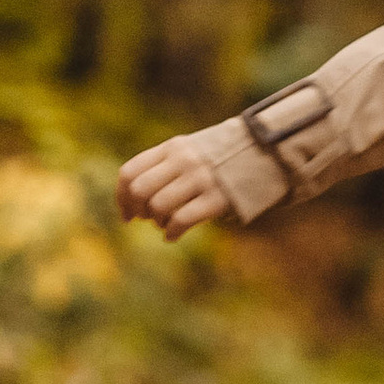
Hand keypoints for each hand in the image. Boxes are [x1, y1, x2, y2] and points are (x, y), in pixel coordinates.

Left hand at [116, 134, 231, 239]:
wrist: (262, 154)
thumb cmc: (218, 159)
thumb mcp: (188, 151)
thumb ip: (162, 166)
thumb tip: (131, 200)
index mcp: (172, 148)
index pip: (130, 172)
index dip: (121, 197)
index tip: (127, 213)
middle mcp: (184, 161)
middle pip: (139, 189)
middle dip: (137, 209)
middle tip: (146, 218)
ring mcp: (201, 179)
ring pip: (158, 206)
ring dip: (157, 221)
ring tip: (165, 224)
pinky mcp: (217, 198)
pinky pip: (181, 220)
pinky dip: (171, 232)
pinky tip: (172, 236)